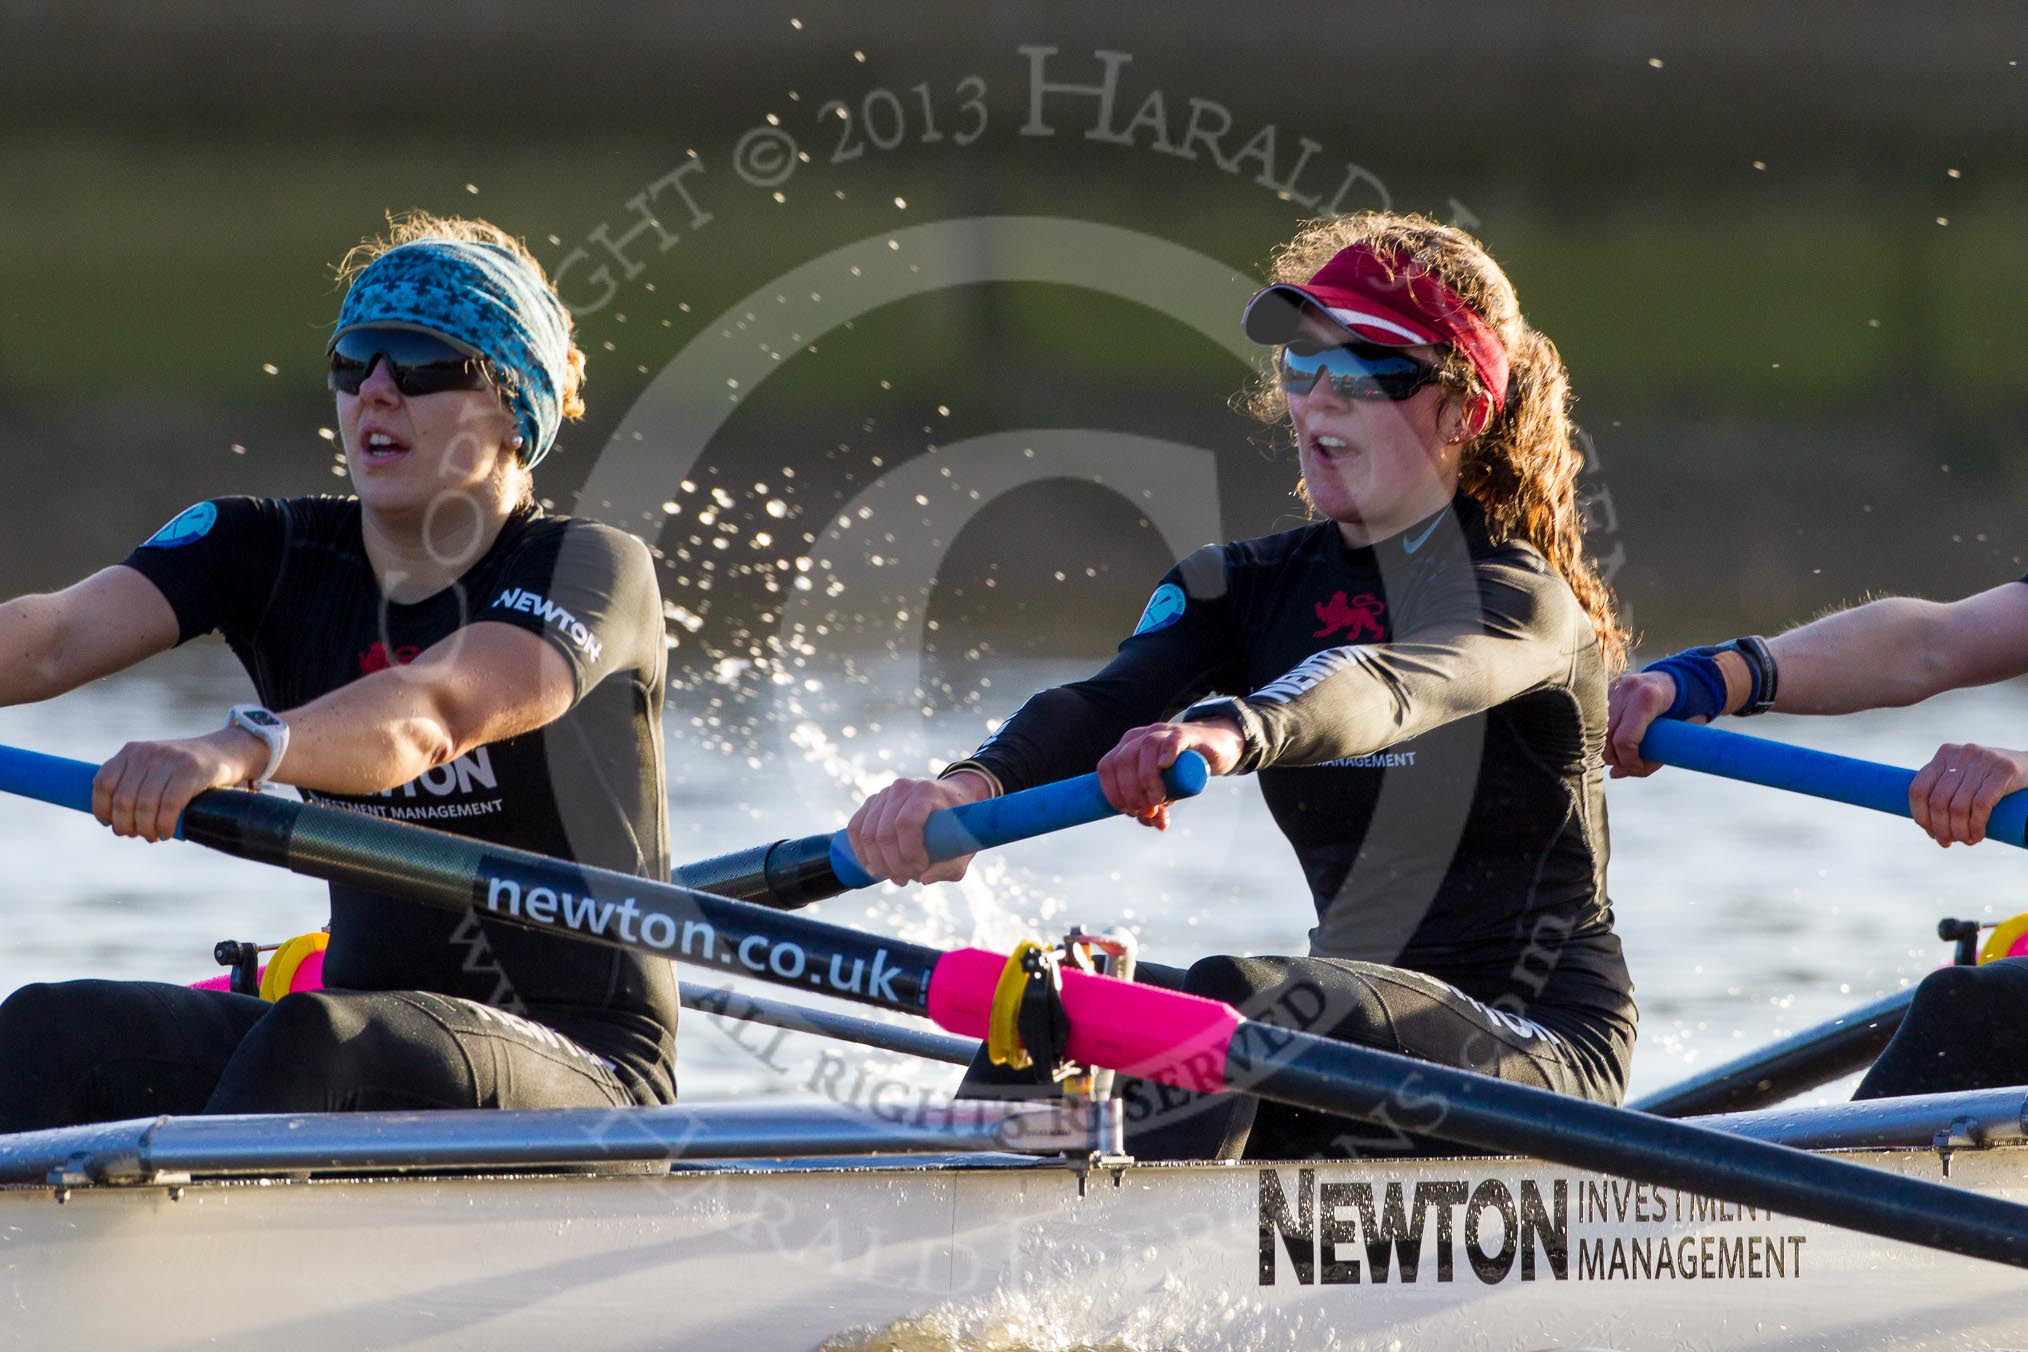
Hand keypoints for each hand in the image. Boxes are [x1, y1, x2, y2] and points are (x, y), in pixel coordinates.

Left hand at [93, 728, 268, 841]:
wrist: (226, 751)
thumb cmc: (185, 768)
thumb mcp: (155, 766)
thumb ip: (134, 782)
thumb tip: (113, 818)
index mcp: (132, 751)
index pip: (103, 783)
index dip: (102, 808)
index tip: (109, 823)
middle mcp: (147, 753)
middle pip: (124, 799)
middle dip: (126, 824)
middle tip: (135, 834)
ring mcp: (170, 760)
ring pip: (145, 805)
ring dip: (146, 829)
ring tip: (152, 836)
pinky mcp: (192, 770)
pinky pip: (170, 805)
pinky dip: (165, 825)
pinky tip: (167, 833)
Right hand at [845, 771, 992, 885]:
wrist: (952, 798)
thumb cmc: (959, 824)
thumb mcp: (964, 846)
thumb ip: (949, 866)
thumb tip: (923, 879)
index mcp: (926, 792)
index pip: (906, 823)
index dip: (909, 852)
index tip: (921, 868)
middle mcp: (902, 788)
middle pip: (883, 833)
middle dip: (893, 864)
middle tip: (908, 878)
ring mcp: (884, 794)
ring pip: (865, 834)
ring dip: (878, 863)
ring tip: (896, 876)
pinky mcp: (872, 803)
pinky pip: (855, 829)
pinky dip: (861, 853)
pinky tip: (874, 868)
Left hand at [1097, 720, 1241, 830]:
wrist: (1214, 746)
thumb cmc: (1182, 769)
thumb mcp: (1166, 790)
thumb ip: (1157, 807)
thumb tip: (1156, 824)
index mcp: (1127, 748)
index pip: (1107, 767)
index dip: (1113, 792)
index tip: (1128, 811)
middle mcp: (1140, 737)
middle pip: (1123, 760)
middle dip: (1131, 790)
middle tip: (1147, 809)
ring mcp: (1162, 732)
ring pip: (1146, 749)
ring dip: (1148, 779)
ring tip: (1158, 799)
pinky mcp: (1185, 734)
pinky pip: (1171, 740)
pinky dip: (1166, 753)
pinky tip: (1165, 766)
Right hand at [1605, 670, 1690, 777]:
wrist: (1685, 676)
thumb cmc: (1688, 707)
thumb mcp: (1683, 733)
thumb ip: (1655, 755)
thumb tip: (1616, 773)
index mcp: (1648, 698)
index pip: (1624, 740)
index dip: (1628, 761)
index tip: (1639, 768)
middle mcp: (1626, 690)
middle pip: (1606, 737)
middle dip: (1616, 758)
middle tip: (1632, 765)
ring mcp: (1614, 687)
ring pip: (1598, 730)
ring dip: (1608, 748)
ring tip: (1627, 753)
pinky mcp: (1607, 690)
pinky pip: (1599, 720)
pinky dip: (1607, 735)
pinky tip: (1621, 738)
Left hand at [1908, 743, 2027, 846]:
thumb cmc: (1993, 779)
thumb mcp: (1965, 777)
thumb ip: (1946, 791)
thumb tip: (1927, 826)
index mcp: (1944, 754)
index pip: (1917, 790)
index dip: (1921, 817)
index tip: (1931, 833)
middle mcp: (1960, 754)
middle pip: (1937, 801)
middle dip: (1941, 829)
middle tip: (1948, 842)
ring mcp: (1982, 759)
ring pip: (1958, 807)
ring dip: (1959, 832)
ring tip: (1965, 841)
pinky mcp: (2003, 769)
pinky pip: (1981, 805)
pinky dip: (1976, 826)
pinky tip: (1977, 836)